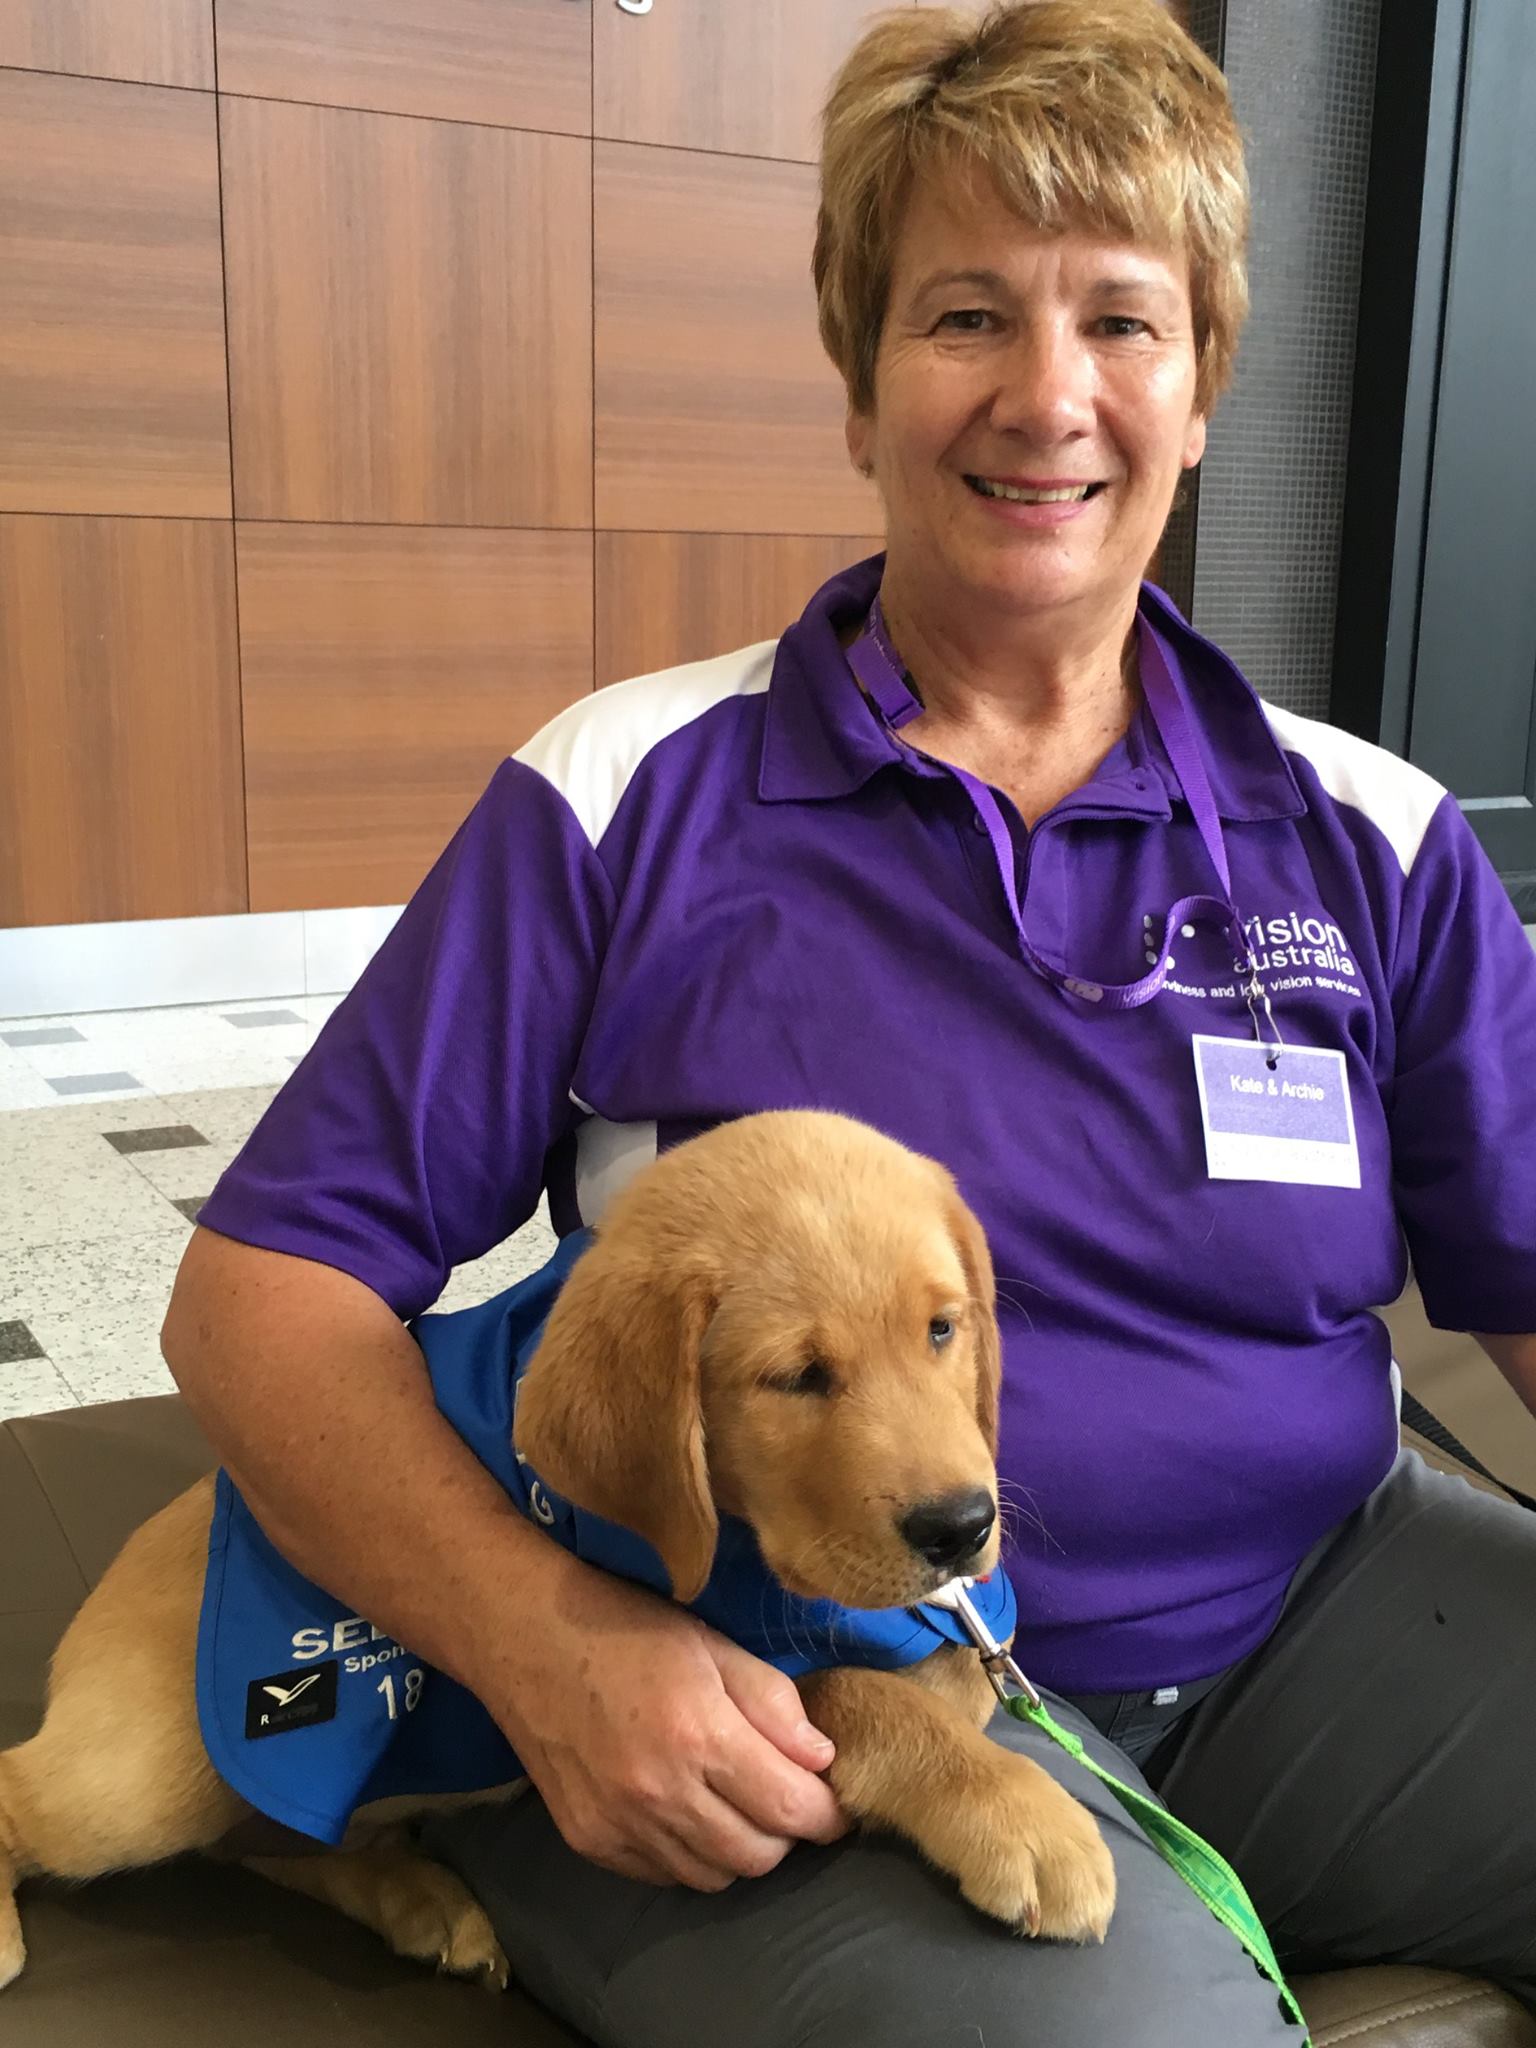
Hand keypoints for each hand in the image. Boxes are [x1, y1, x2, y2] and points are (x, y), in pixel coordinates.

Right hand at [486, 1554, 849, 1889]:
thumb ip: (774, 1704)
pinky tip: (687, 1812)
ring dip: (739, 1848)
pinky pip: (663, 1876)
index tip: (839, 1804)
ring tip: (737, 1803)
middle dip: (786, 1833)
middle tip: (785, 1797)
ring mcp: (619, 1825)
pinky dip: (689, 1855)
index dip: (828, 1814)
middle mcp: (660, 1793)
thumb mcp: (715, 1645)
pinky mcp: (588, 1841)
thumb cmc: (628, 1628)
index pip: (790, 1809)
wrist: (527, 1637)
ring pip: (713, 1876)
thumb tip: (823, 1760)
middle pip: (757, 1856)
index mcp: (699, 1735)